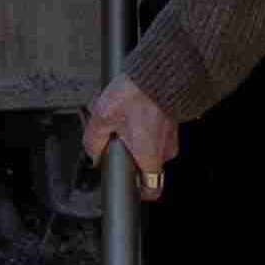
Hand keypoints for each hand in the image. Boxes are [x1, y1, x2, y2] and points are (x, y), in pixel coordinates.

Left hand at [84, 76, 180, 198]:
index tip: (127, 187)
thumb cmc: (136, 94)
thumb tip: (93, 154)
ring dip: (135, 136)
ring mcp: (171, 136)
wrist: (158, 72)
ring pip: (150, 146)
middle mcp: (165, 150)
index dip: (139, 192)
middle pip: (146, 165)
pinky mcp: (171, 121)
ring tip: (121, 118)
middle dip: (129, 155)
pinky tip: (131, 109)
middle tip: (116, 140)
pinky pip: (156, 131)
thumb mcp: (103, 118)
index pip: (152, 190)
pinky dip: (144, 124)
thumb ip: (94, 141)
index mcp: (149, 156)